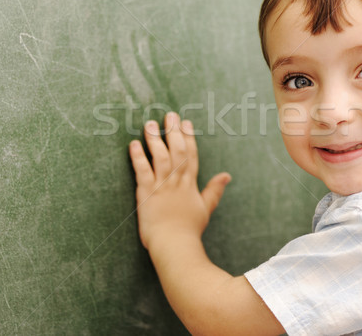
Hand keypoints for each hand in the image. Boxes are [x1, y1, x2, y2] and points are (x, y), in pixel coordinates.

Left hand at [129, 112, 230, 250]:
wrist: (175, 245)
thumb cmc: (189, 230)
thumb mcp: (206, 208)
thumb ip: (214, 190)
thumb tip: (227, 175)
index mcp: (190, 184)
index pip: (191, 155)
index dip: (188, 137)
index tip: (186, 122)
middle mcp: (177, 182)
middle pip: (177, 151)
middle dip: (173, 132)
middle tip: (169, 115)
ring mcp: (162, 186)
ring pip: (160, 157)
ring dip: (155, 139)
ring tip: (149, 124)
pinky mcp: (146, 193)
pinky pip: (142, 170)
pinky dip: (138, 157)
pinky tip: (134, 144)